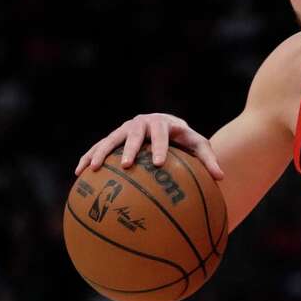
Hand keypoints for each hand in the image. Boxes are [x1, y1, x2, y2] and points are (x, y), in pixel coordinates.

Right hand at [75, 113, 223, 179]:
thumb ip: (208, 159)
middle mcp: (141, 123)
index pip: (161, 132)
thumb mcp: (198, 145)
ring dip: (101, 153)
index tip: (158, 163)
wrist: (166, 126)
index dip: (159, 146)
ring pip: (109, 139)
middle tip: (128, 165)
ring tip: (92, 170)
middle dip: (129, 148)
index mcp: (162, 123)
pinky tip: (78, 173)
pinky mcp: (112, 138)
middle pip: (133, 133)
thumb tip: (221, 178)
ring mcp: (124, 129)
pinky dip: (88, 157)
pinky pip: (97, 147)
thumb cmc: (184, 139)